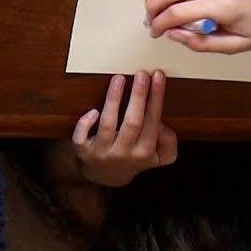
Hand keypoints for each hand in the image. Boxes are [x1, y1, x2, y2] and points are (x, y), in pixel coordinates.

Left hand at [72, 71, 177, 186]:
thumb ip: (169, 143)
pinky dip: (85, 124)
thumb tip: (162, 125)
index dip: (156, 98)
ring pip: (108, 124)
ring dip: (113, 100)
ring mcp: (102, 152)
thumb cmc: (135, 157)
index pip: (153, 121)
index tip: (158, 75)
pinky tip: (93, 110)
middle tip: (142, 73)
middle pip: (133, 122)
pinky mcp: (83, 151)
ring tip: (118, 78)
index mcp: (145, 152)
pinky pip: (81, 138)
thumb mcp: (159, 157)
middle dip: (138, 96)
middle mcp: (124, 153)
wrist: (108, 176)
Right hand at [145, 0, 250, 53]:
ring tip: (160, 15)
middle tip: (150, 22)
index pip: (177, 13)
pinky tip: (176, 5)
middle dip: (153, 6)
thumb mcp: (236, 46)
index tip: (155, 34)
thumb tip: (173, 34)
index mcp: (224, 6)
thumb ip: (201, 43)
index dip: (159, 25)